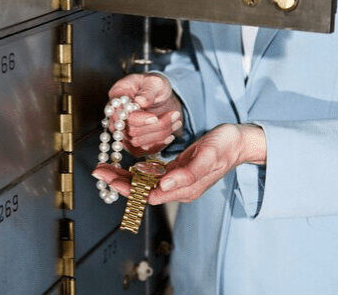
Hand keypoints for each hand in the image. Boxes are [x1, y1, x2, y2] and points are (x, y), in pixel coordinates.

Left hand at [92, 123, 266, 204]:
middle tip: (99, 170)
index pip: (148, 194)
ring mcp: (177, 181)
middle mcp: (179, 188)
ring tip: (105, 168)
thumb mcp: (208, 155)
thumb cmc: (225, 146)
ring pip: (145, 184)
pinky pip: (152, 176)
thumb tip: (164, 186)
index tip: (108, 178)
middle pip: (142, 191)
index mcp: (185, 188)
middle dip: (118, 182)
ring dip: (124, 177)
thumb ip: (188, 173)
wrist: (239, 142)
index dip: (126, 188)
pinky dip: (136, 172)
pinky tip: (125, 167)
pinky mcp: (177, 172)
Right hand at [108, 73, 182, 154]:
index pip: (121, 113)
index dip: (138, 119)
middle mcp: (116, 115)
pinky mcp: (130, 141)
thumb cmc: (153, 85)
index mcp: (117, 96)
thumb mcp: (154, 82)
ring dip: (160, 135)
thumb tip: (140, 102)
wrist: (157, 95)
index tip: (155, 117)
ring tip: (176, 121)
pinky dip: (158, 145)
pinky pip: (141, 150)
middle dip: (156, 126)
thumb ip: (148, 91)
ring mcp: (122, 130)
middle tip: (175, 115)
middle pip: (130, 130)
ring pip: (137, 141)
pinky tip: (170, 135)